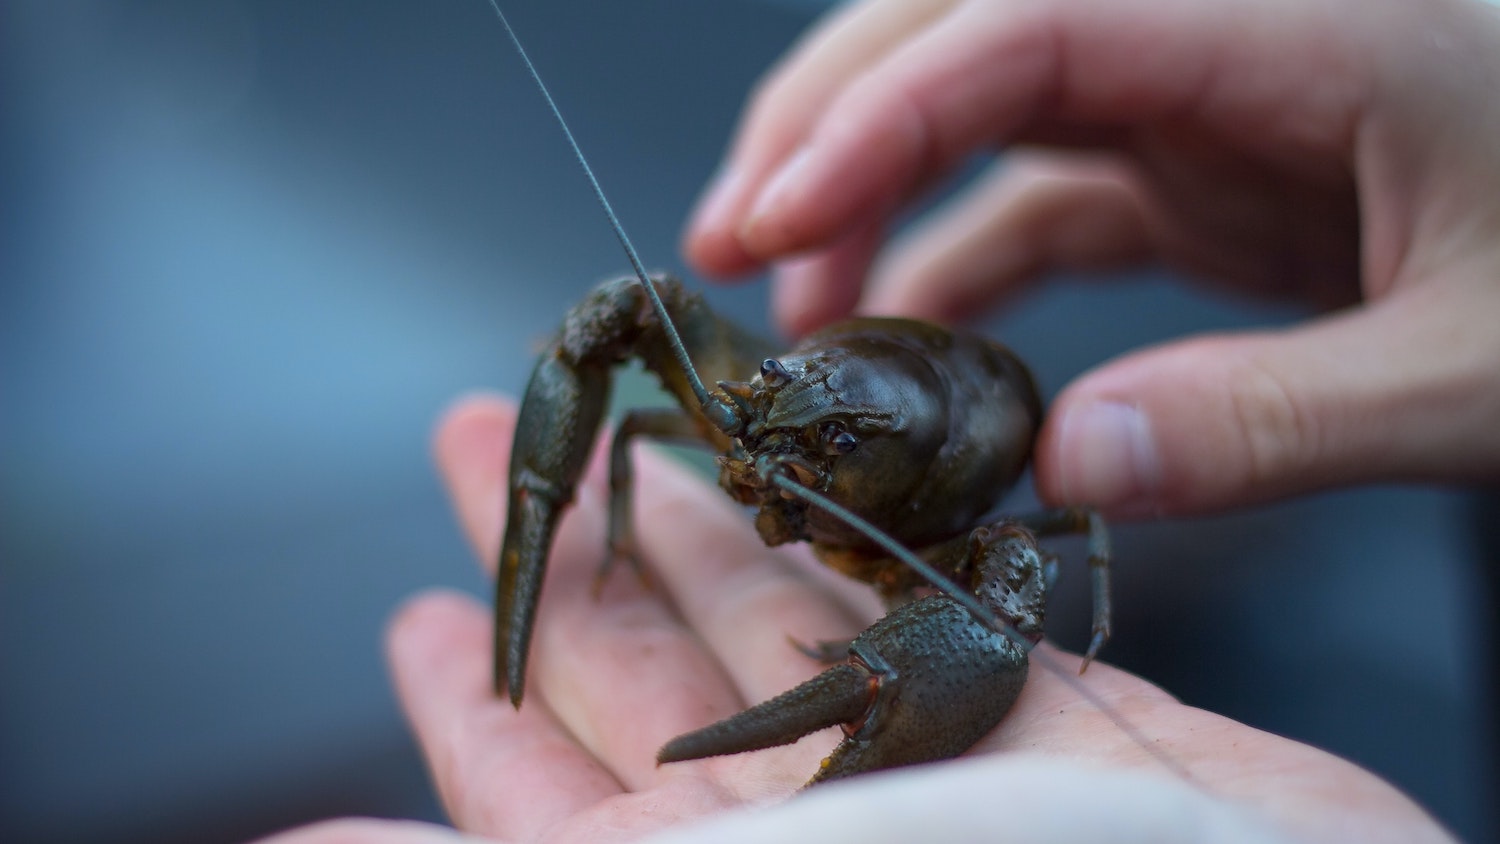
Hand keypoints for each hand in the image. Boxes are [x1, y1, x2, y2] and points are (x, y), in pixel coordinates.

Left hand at [259, 394, 1450, 843]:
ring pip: (773, 617)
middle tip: (493, 449)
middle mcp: (796, 830)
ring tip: (637, 435)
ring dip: (696, 523)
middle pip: (644, 673)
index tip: (418, 611)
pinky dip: (849, 546)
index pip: (535, 792)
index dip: (472, 704)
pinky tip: (804, 485)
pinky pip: (911, 608)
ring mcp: (915, 767)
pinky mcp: (1032, 710)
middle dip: (570, 557)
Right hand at [682, 0, 1499, 517]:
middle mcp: (1215, 32)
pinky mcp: (1188, 168)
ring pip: (973, 102)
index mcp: (1293, 18)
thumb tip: (1068, 462)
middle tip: (727, 245)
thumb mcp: (1477, 367)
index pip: (1024, 24)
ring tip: (793, 313)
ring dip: (866, 196)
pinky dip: (948, 266)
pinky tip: (904, 349)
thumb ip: (1276, 417)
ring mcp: (1193, 96)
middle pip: (961, 28)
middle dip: (824, 128)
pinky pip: (1030, 199)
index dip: (877, 116)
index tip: (772, 222)